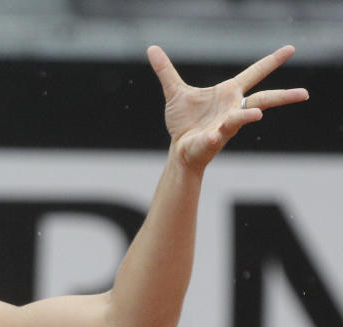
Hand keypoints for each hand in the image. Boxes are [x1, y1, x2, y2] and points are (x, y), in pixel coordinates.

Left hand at [147, 44, 308, 170]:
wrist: (179, 149)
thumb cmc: (184, 121)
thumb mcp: (175, 91)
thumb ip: (166, 71)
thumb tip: (152, 48)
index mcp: (228, 93)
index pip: (254, 73)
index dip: (271, 62)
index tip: (290, 49)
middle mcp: (232, 108)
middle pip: (263, 99)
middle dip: (283, 96)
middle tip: (304, 94)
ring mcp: (225, 125)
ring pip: (241, 119)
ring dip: (247, 116)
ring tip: (257, 116)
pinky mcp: (212, 141)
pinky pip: (215, 137)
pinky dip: (214, 136)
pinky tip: (214, 135)